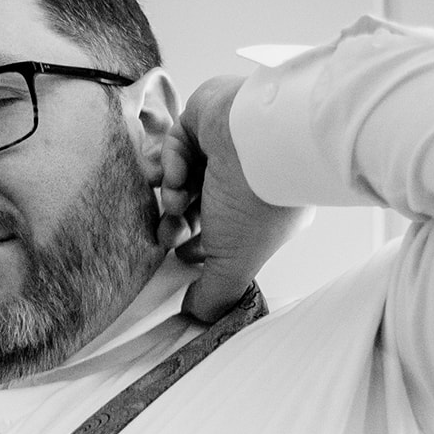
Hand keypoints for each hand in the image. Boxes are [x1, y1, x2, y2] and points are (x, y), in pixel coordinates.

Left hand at [159, 75, 314, 320]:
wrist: (261, 140)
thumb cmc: (255, 203)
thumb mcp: (234, 264)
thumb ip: (214, 295)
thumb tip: (195, 315)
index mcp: (264, 210)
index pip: (226, 232)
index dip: (200, 246)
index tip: (184, 255)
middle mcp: (247, 177)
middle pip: (200, 206)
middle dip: (179, 225)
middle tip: (169, 234)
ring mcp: (226, 146)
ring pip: (186, 177)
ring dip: (174, 195)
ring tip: (175, 203)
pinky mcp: (205, 118)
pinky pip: (178, 144)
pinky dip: (172, 164)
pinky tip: (177, 175)